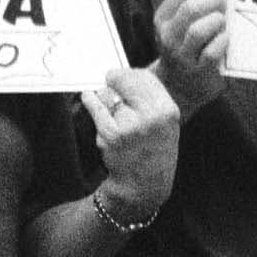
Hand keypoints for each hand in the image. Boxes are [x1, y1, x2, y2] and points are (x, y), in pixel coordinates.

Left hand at [82, 65, 180, 223]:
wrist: (144, 185)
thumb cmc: (154, 150)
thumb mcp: (165, 123)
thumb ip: (149, 97)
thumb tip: (123, 71)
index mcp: (168, 111)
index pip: (144, 77)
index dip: (130, 74)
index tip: (121, 77)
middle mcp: (152, 117)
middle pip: (124, 79)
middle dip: (113, 79)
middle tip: (109, 81)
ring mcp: (131, 126)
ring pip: (107, 93)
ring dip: (102, 95)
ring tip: (107, 105)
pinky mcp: (112, 135)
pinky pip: (95, 105)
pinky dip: (89, 100)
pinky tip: (89, 99)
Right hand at [152, 0, 228, 111]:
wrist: (179, 87)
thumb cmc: (188, 46)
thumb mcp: (183, 22)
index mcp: (163, 17)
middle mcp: (167, 35)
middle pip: (190, 8)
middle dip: (214, 1)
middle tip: (225, 3)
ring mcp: (180, 55)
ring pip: (198, 30)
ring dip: (218, 21)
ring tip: (224, 21)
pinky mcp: (196, 71)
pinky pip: (211, 52)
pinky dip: (223, 41)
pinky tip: (226, 37)